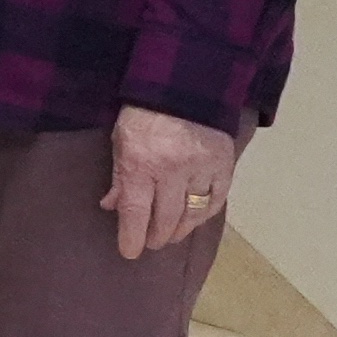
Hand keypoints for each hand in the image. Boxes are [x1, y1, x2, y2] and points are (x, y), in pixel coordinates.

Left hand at [104, 106, 237, 260]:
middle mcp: (173, 169)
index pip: (136, 212)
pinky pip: (217, 199)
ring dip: (181, 229)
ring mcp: (202, 167)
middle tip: (151, 242)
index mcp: (141, 162)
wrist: (183, 83)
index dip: (132, 236)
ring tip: (171, 235)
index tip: (129, 252)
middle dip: (157, 235)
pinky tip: (195, 218)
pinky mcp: (224, 163)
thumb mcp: (120, 140)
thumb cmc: (143, 113)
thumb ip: (119, 176)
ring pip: (193, 213)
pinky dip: (205, 213)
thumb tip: (112, 207)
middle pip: (166, 217)